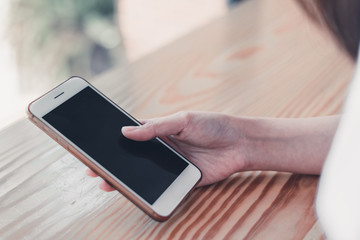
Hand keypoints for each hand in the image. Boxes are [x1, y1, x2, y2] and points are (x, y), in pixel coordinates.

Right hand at [86, 111, 248, 190]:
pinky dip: (149, 190)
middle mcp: (163, 148)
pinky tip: (135, 192)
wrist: (239, 144)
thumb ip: (155, 128)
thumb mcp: (183, 120)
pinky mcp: (182, 179)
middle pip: (133, 157)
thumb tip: (126, 131)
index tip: (95, 146)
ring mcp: (171, 164)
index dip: (114, 141)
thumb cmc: (212, 125)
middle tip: (93, 168)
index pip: (132, 135)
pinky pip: (163, 185)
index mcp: (161, 130)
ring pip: (144, 173)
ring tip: (108, 183)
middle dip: (114, 163)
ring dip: (127, 178)